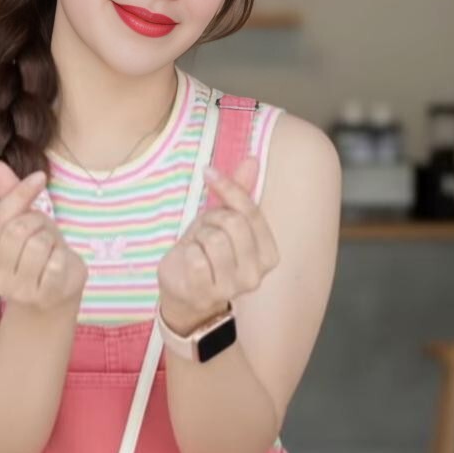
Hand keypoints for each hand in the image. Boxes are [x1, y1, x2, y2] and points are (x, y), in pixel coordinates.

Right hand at [0, 161, 87, 311]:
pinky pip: (55, 263)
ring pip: (38, 244)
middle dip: (38, 222)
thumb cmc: (37, 257)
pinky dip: (63, 257)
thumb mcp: (22, 224)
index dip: (20, 194)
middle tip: (44, 232)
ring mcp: (17, 292)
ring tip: (51, 251)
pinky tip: (59, 265)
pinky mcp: (43, 298)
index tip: (39, 178)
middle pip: (18, 229)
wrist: (56, 296)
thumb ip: (9, 197)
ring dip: (52, 240)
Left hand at [156, 156, 279, 329]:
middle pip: (232, 223)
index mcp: (269, 254)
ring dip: (198, 237)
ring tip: (198, 248)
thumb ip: (239, 193)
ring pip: (213, 239)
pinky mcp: (206, 293)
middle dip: (211, 219)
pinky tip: (188, 263)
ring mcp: (232, 288)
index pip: (251, 211)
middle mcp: (256, 274)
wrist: (184, 292)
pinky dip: (186, 253)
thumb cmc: (207, 254)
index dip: (228, 188)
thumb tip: (251, 159)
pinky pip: (195, 257)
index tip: (209, 173)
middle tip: (204, 230)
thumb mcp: (223, 220)